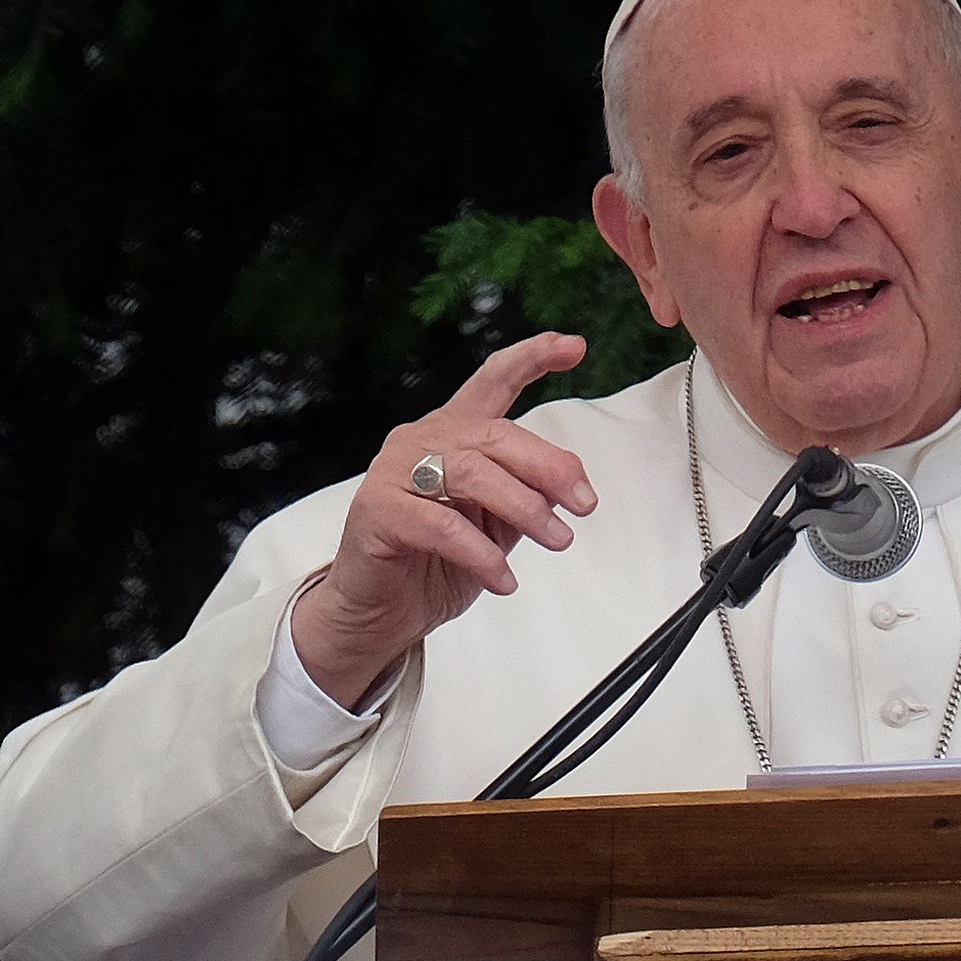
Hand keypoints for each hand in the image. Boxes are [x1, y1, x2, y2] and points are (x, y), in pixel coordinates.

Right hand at [287, 333, 601, 707]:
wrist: (379, 614)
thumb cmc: (434, 565)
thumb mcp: (494, 527)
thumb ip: (524, 496)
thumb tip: (571, 485)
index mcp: (452, 435)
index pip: (492, 381)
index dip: (531, 358)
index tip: (573, 346)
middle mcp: (420, 441)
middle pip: (494, 434)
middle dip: (548, 467)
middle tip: (585, 505)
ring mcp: (393, 473)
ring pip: (471, 474)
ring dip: (524, 507)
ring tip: (557, 540)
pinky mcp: (376, 512)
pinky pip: (440, 525)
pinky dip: (481, 553)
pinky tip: (503, 579)